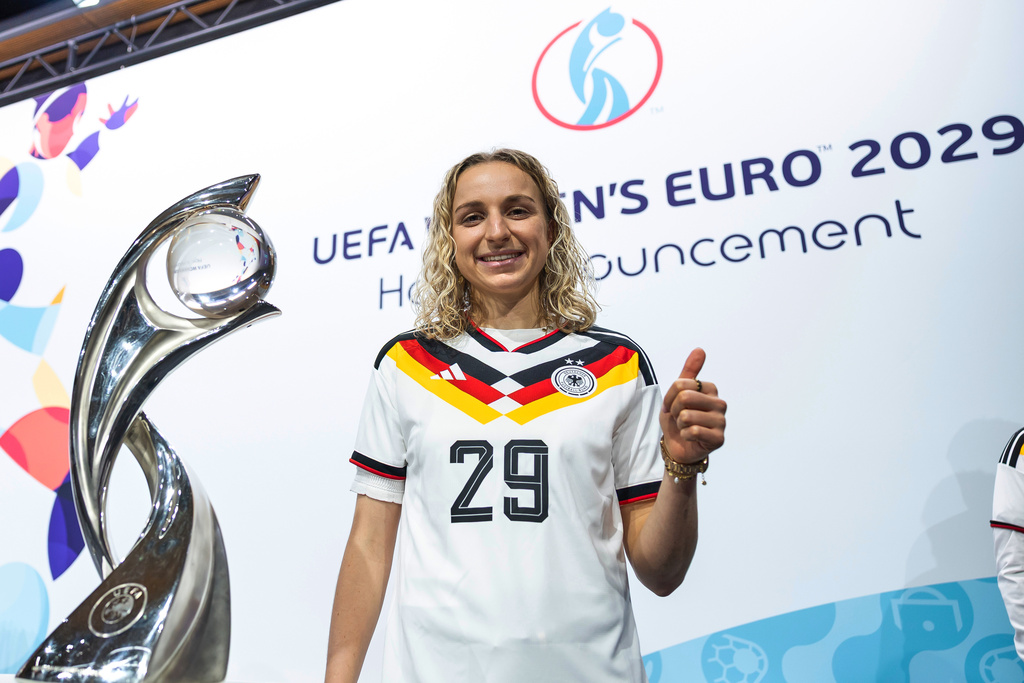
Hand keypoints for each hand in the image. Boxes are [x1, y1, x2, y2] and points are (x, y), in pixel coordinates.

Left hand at [659, 348, 726, 464]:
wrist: (678, 446)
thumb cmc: (677, 418)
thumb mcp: (678, 393)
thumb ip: (689, 372)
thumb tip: (700, 349)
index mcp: (710, 389)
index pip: (680, 384)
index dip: (669, 398)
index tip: (671, 406)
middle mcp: (720, 403)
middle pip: (684, 397)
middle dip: (673, 410)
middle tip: (677, 418)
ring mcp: (722, 421)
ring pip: (687, 415)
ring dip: (679, 424)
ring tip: (684, 427)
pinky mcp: (719, 439)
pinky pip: (693, 431)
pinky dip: (685, 436)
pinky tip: (690, 437)